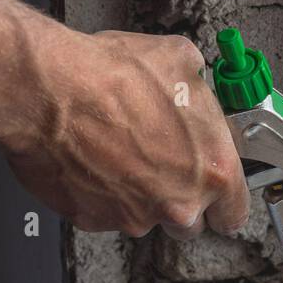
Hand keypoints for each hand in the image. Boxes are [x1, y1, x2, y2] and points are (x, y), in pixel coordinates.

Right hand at [2, 27, 249, 238]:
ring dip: (141, 194)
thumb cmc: (111, 77)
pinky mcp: (92, 220)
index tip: (217, 193)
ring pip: (146, 217)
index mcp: (213, 170)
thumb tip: (195, 82)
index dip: (226, 201)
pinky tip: (95, 159)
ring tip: (123, 153)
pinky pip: (105, 213)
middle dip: (181, 198)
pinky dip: (102, 193)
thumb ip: (200, 88)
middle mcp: (177, 202)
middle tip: (164, 165)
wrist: (47, 91)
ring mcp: (134, 216)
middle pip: (190, 222)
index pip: (236, 211)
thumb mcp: (181, 61)